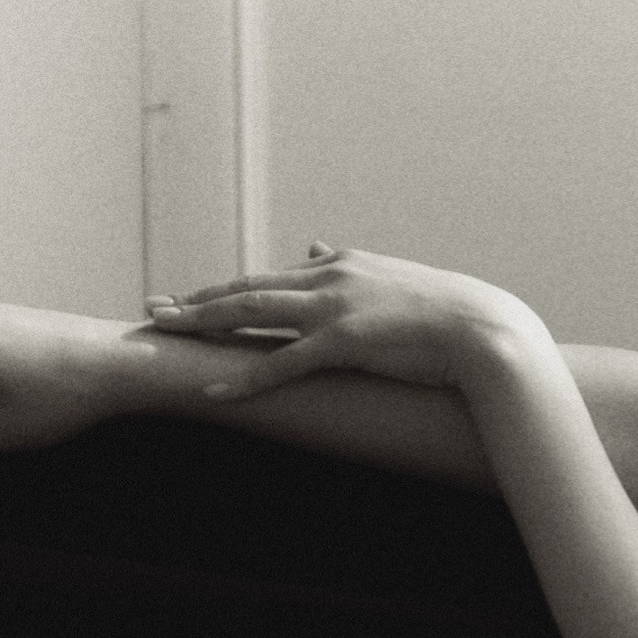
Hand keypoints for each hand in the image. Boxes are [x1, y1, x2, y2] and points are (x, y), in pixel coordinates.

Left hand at [146, 242, 542, 401]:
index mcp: (341, 265)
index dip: (228, 289)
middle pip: (248, 287)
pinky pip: (283, 362)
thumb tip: (312, 245)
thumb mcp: (392, 281)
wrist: (483, 328)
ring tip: (164, 332)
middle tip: (154, 308)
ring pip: (253, 312)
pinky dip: (245, 377)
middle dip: (197, 299)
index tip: (192, 298)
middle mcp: (329, 278)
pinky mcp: (344, 343)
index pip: (272, 277)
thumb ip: (347, 267)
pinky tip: (213, 391)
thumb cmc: (447, 314)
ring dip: (204, 322)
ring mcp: (334, 309)